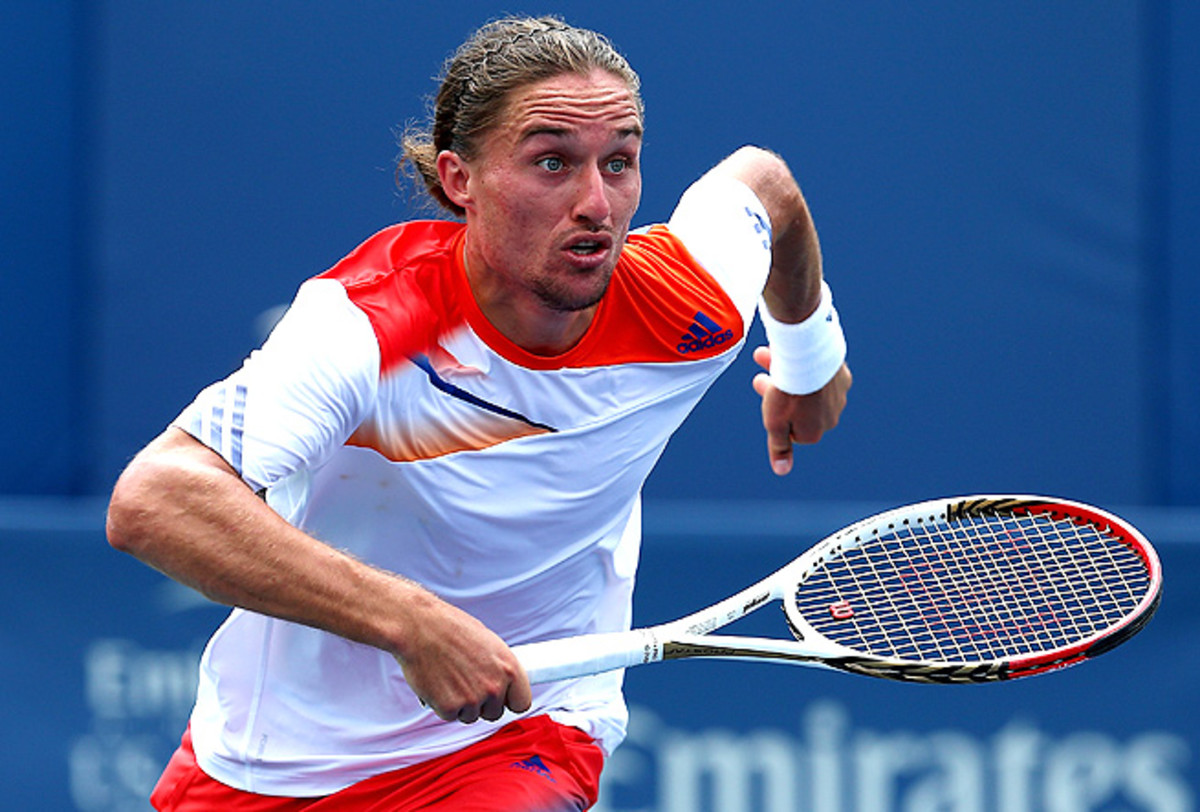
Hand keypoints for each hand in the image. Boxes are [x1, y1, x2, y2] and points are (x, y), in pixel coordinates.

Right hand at [395, 592, 532, 723]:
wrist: (419, 626)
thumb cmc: (450, 628)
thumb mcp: (487, 642)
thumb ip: (498, 666)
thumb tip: (503, 681)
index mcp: (509, 667)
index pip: (522, 703)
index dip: (509, 701)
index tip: (501, 698)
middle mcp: (495, 686)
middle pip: (494, 713)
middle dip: (482, 704)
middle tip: (465, 682)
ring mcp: (473, 699)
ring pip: (471, 716)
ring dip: (461, 704)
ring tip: (449, 676)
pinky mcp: (450, 708)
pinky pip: (450, 716)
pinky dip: (442, 704)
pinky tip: (436, 682)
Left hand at [751, 346, 850, 475]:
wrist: (810, 358)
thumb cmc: (788, 393)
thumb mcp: (775, 424)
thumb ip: (779, 447)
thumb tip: (782, 471)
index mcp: (813, 433)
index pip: (790, 429)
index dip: (774, 414)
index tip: (765, 399)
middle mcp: (831, 417)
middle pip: (797, 407)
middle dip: (775, 392)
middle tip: (758, 377)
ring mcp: (838, 396)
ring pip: (808, 387)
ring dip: (785, 375)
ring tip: (764, 357)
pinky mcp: (841, 376)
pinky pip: (820, 373)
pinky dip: (806, 366)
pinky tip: (792, 354)